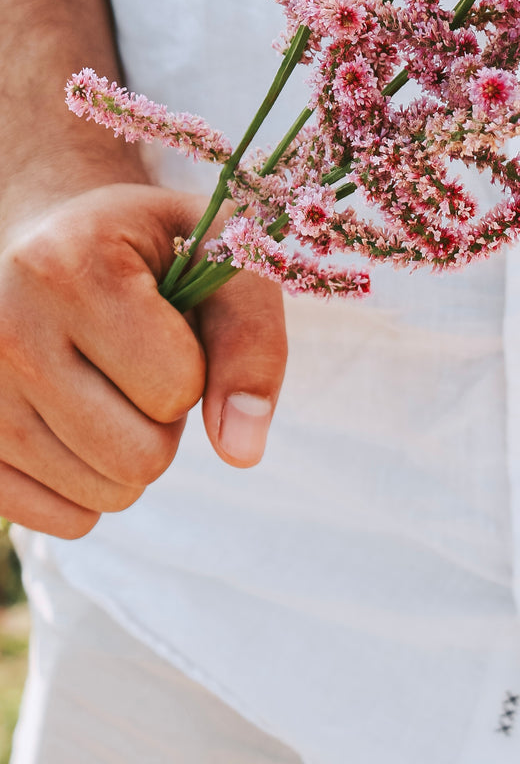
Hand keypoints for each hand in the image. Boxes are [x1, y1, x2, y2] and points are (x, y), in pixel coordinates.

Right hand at [0, 183, 286, 537]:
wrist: (43, 242)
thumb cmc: (148, 249)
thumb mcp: (218, 256)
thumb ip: (251, 340)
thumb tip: (241, 451)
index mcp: (69, 268)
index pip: (176, 386)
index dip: (196, 366)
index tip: (166, 324)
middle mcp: (6, 333)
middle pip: (141, 457)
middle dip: (167, 419)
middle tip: (140, 363)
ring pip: (102, 496)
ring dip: (131, 452)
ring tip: (105, 385)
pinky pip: (62, 521)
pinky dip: (91, 489)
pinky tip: (78, 426)